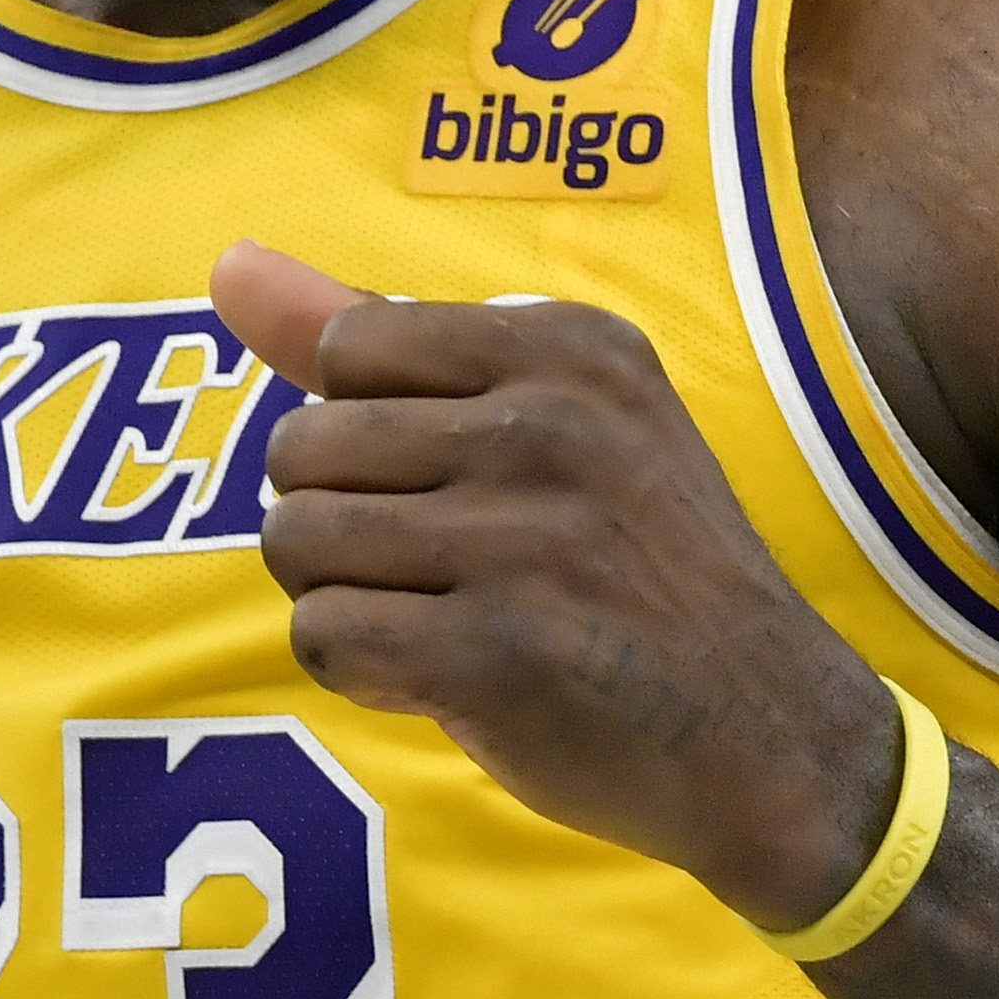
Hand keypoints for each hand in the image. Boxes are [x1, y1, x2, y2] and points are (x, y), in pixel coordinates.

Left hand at [210, 238, 907, 929]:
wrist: (771, 734)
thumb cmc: (641, 570)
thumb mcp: (560, 418)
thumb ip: (384, 339)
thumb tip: (228, 265)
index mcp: (567, 347)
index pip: (346, 350)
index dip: (362, 434)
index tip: (443, 484)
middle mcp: (550, 426)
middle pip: (302, 447)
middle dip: (335, 520)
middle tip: (435, 569)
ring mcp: (523, 540)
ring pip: (295, 542)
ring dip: (337, 595)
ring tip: (428, 616)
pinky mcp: (495, 653)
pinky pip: (322, 636)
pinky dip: (357, 669)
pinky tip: (433, 676)